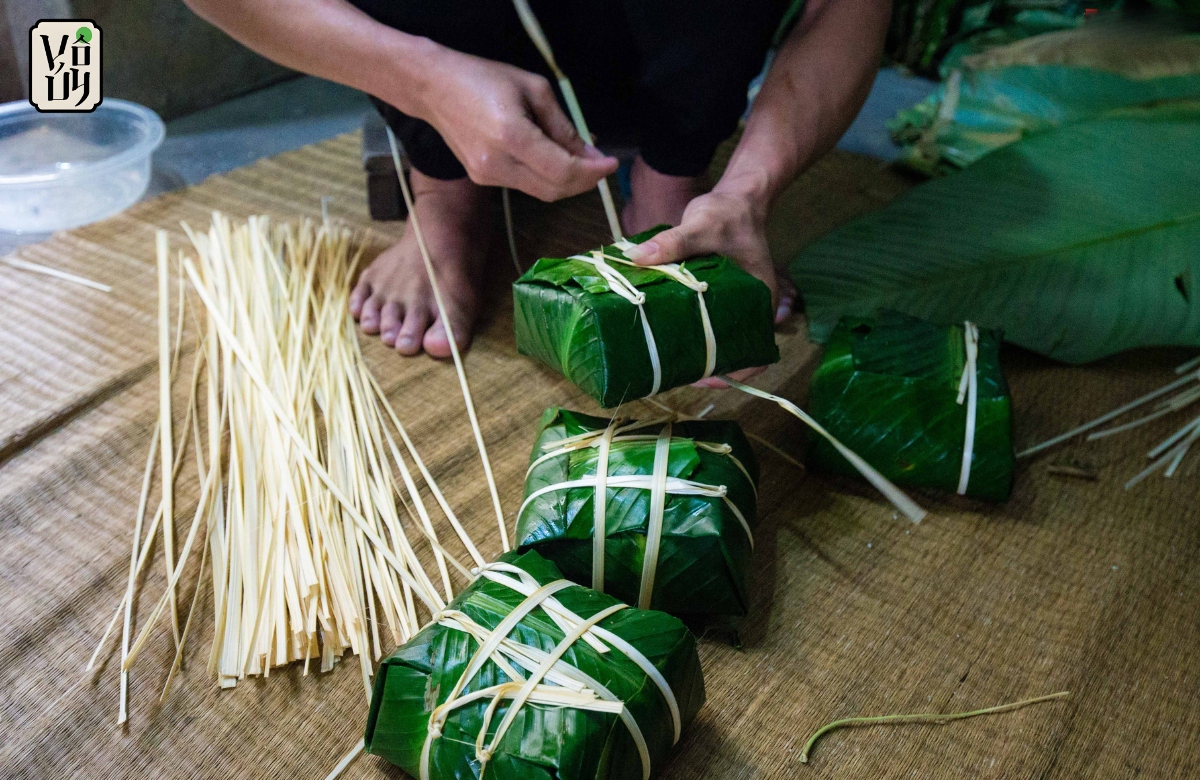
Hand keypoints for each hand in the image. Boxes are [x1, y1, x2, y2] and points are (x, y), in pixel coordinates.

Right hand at [413, 47, 617, 200]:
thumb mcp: (534, 89)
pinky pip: (524, 185)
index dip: (592, 173)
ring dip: (566, 181)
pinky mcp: (482, 179)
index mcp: (512, 136)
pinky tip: (551, 158)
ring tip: (579, 159)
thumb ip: (563, 126)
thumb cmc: (484, 78)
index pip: (563, 171)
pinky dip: (545, 177)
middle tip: (600, 164)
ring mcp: (487, 176)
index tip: (611, 163)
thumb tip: (590, 154)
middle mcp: (498, 164)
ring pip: (541, 192)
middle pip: (554, 190)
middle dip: (584, 181)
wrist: (433, 88)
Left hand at [622, 186, 795, 387]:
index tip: (703, 378)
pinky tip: (665, 336)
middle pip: (734, 352)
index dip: (734, 372)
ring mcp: (735, 305)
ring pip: (719, 341)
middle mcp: (752, 308)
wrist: (733, 197)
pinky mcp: (718, 299)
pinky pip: (706, 324)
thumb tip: (636, 257)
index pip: (756, 351)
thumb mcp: (701, 224)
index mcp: (761, 300)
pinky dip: (690, 333)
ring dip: (698, 353)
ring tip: (667, 361)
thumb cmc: (727, 213)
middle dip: (707, 368)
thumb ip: (672, 242)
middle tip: (675, 373)